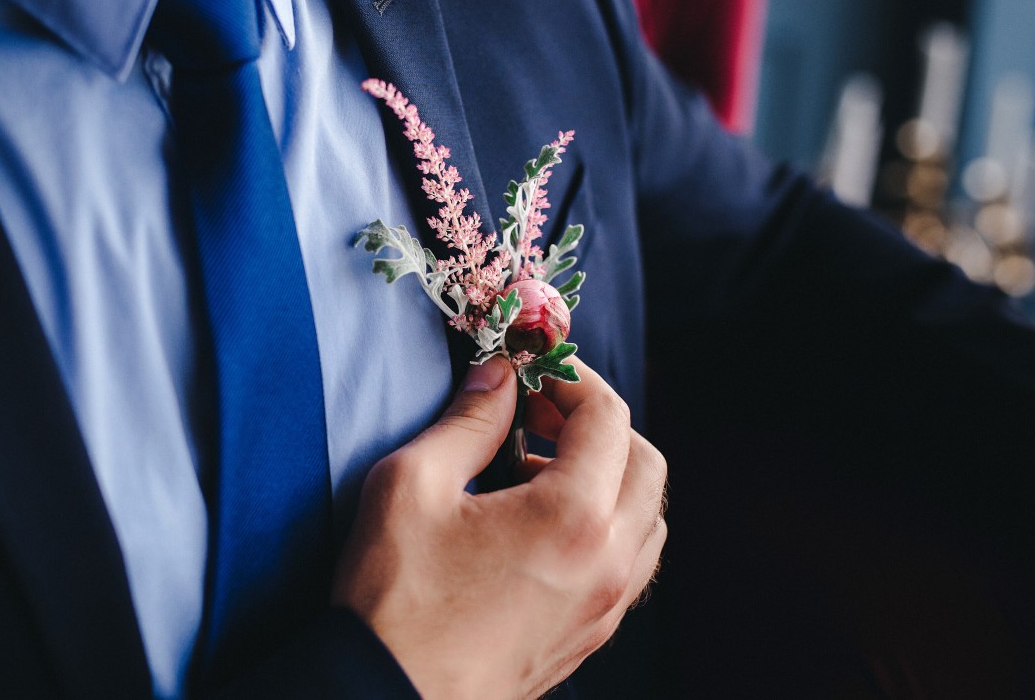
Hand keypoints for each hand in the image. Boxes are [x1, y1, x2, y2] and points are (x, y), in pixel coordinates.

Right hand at [332, 355, 666, 698]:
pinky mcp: (590, 635)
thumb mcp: (411, 485)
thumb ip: (466, 421)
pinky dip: (605, 524)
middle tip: (538, 413)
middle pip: (646, 462)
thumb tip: (498, 378)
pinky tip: (540, 524)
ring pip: (647, 516)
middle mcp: (607, 562)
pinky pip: (630, 562)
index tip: (531, 371)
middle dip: (598, 423)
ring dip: (608, 475)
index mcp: (572, 517)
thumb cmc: (397, 600)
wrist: (391, 696)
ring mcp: (605, 606)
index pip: (608, 417)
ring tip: (536, 470)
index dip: (571, 378)